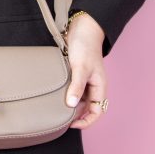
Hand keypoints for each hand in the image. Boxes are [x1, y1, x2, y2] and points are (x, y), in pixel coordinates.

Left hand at [64, 13, 108, 128]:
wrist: (82, 28)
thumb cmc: (85, 46)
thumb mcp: (81, 67)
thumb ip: (77, 86)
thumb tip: (72, 105)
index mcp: (99, 86)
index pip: (97, 111)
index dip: (86, 121)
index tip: (72, 125)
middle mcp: (92, 85)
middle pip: (86, 107)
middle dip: (76, 115)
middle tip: (61, 119)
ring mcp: (84, 80)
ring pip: (78, 99)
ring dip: (70, 105)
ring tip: (57, 110)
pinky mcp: (75, 74)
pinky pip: (72, 89)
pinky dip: (66, 94)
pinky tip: (56, 96)